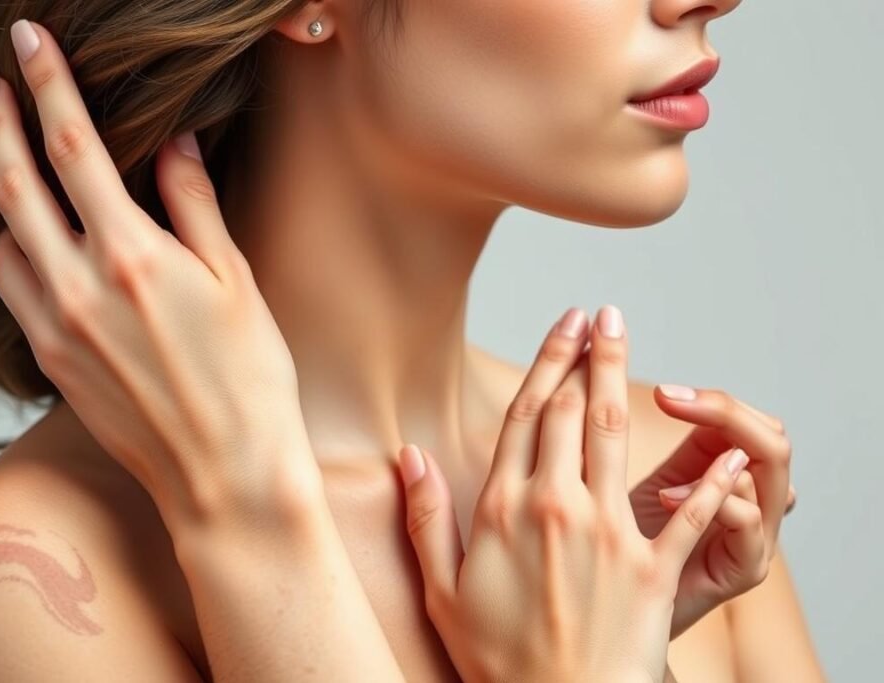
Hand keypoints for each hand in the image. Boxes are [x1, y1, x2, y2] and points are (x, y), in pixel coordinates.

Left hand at [0, 20, 317, 532]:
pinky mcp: (53, 365)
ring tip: (21, 175)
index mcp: (131, 255)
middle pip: (16, 184)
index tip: (30, 44)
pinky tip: (40, 250)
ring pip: (3, 242)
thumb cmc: (249, 383)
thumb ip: (195, 205)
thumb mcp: (235, 282)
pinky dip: (16, 256)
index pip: (73, 146)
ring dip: (5, 197)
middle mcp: (79, 288)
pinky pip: (12, 292)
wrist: (225, 475)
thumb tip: (174, 144)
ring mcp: (57, 330)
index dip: (48, 84)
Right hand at [396, 306, 745, 682]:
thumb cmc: (498, 658)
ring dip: (624, 379)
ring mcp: (608, 534)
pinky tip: (724, 449)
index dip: (547, 363)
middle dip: (587, 354)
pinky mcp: (651, 567)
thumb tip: (409, 455)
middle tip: (601, 315)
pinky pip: (688, 511)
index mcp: (505, 509)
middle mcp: (556, 507)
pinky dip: (710, 478)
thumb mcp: (442, 591)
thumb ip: (427, 517)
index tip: (563, 324)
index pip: (526, 416)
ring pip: (617, 436)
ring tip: (629, 338)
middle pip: (572, 412)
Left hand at [628, 384, 794, 638]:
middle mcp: (751, 499)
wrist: (607, 606)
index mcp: (725, 471)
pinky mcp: (742, 568)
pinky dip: (715, 501)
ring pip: (774, 474)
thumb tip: (604, 374)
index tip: (660, 390)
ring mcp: (754, 534)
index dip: (708, 398)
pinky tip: (667, 496)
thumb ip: (623, 435)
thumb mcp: (622, 477)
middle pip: (773, 438)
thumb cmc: (614, 542)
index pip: (746, 419)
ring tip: (667, 451)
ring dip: (721, 454)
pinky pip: (749, 524)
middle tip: (671, 400)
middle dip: (724, 411)